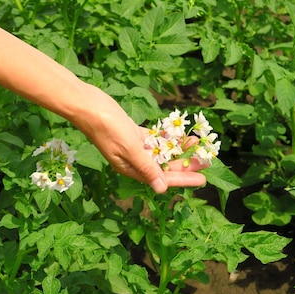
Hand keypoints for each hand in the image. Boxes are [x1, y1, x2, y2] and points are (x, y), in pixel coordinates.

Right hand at [71, 85, 207, 192]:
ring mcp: (133, 146)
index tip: (202, 179)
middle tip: (206, 160)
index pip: (162, 178)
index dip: (183, 179)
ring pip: (161, 151)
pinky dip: (167, 137)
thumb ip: (146, 167)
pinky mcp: (133, 133)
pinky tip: (180, 134)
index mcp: (130, 168)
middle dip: (185, 163)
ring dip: (178, 149)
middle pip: (164, 165)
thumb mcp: (129, 147)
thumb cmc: (106, 126)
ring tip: (198, 145)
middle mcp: (133, 160)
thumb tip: (161, 189)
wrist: (87, 105)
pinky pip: (154, 139)